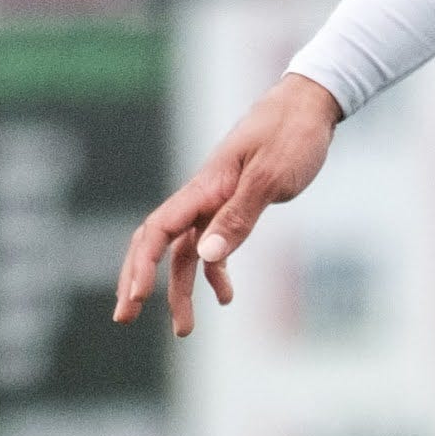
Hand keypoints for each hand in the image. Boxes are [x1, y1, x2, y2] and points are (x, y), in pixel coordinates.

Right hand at [115, 74, 340, 335]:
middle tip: (124, 319)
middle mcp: (203, 196)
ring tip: (183, 330)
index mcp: (205, 188)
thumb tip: (205, 257)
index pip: (158, 230)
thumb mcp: (271, 177)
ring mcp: (216, 201)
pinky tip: (225, 296)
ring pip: (185, 250)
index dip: (141, 265)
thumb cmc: (291, 135)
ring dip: (180, 289)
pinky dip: (214, 271)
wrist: (310, 105)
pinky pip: (213, 243)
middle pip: (157, 243)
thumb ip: (239, 217)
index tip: (135, 298)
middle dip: (138, 280)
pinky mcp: (235, 204)